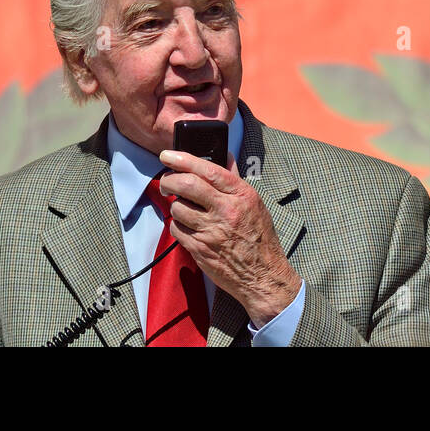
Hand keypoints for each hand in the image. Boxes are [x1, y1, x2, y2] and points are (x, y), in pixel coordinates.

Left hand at [157, 149, 301, 327]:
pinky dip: (177, 225)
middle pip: (187, 185)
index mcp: (241, 196)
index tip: (168, 155)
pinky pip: (176, 229)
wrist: (262, 276)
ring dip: (175, 205)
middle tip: (167, 180)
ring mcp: (211, 231)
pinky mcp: (199, 249)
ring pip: (178, 207)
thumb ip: (235, 180)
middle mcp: (226, 211)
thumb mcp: (254, 204)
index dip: (183, 159)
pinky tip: (187, 226)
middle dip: (169, 179)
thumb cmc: (259, 238)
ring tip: (182, 207)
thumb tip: (225, 156)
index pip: (208, 170)